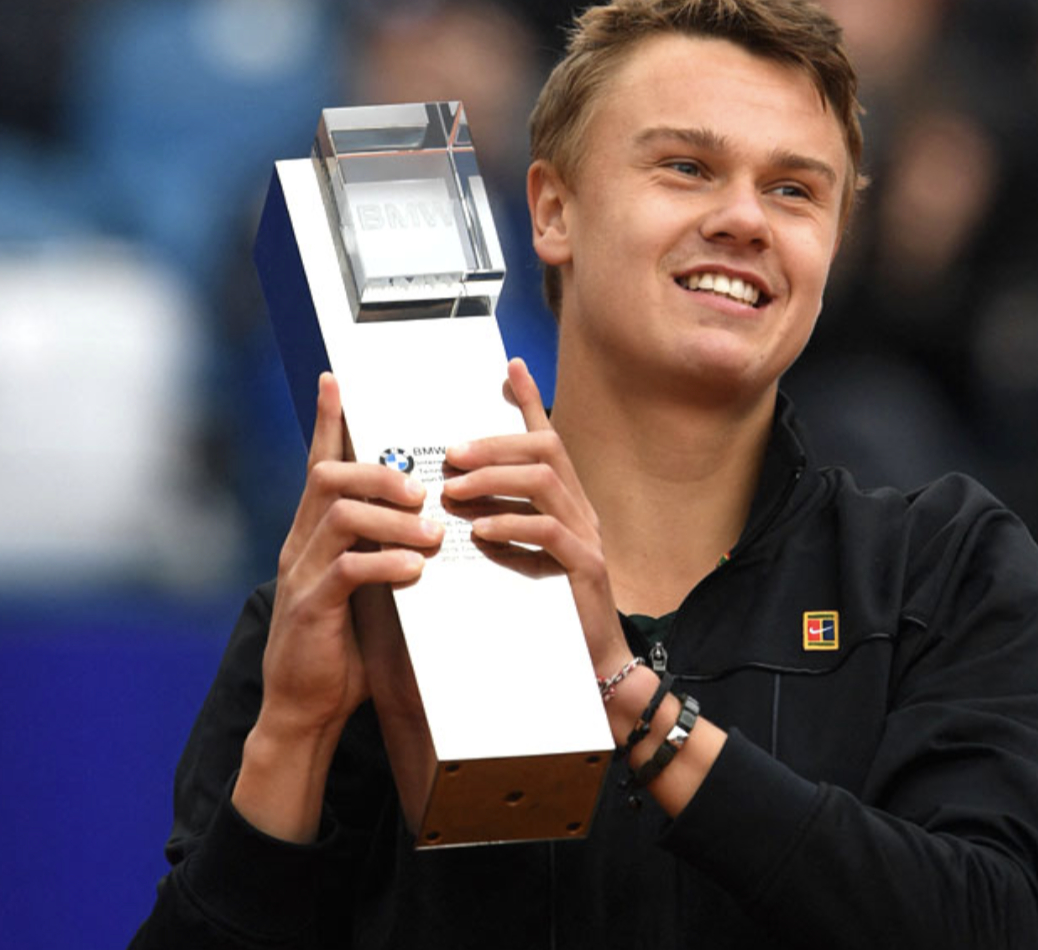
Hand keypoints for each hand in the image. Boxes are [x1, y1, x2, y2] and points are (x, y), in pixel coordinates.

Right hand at [261, 372, 439, 741]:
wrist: (306, 711)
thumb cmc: (344, 648)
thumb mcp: (368, 591)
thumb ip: (387, 553)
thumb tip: (433, 526)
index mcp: (314, 534)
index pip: (319, 464)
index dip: (327, 421)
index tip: (336, 381)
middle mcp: (301, 545)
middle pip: (329, 477)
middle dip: (381, 472)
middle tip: (424, 489)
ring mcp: (302, 575)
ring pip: (340, 514)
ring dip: (392, 516)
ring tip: (432, 533)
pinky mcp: (311, 609)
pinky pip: (347, 569)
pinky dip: (386, 561)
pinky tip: (415, 568)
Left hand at [441, 358, 632, 675]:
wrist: (587, 668)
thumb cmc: (544, 613)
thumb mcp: (518, 559)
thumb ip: (497, 524)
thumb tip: (455, 494)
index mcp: (565, 503)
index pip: (548, 439)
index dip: (531, 402)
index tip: (510, 368)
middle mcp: (581, 510)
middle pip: (544, 450)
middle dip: (494, 444)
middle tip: (450, 455)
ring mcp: (587, 536)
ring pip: (544, 482)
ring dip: (494, 479)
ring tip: (455, 490)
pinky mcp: (585, 568)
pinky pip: (549, 531)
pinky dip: (510, 525)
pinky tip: (480, 531)